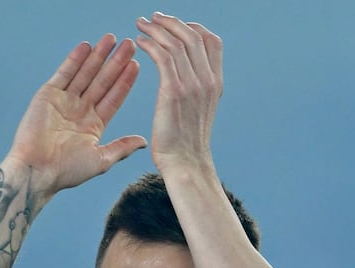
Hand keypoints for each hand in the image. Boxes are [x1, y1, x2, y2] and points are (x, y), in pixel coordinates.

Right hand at [4, 34, 146, 200]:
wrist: (37, 170)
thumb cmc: (67, 171)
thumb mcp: (101, 160)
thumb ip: (121, 147)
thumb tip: (143, 142)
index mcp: (93, 125)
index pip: (113, 97)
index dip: (125, 81)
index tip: (136, 65)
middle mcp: (79, 111)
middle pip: (102, 81)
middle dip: (115, 63)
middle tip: (129, 44)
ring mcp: (63, 102)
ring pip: (85, 74)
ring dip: (98, 56)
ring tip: (111, 39)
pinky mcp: (47, 96)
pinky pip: (63, 74)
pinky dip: (74, 60)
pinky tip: (86, 46)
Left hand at [135, 13, 222, 175]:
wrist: (186, 164)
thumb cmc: (186, 145)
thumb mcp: (198, 113)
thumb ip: (197, 92)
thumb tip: (189, 81)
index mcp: (216, 83)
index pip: (211, 42)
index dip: (192, 27)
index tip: (173, 24)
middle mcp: (208, 80)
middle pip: (193, 36)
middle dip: (171, 22)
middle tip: (153, 17)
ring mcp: (193, 84)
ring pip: (176, 43)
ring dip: (157, 29)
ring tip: (140, 24)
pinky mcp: (174, 90)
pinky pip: (163, 56)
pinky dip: (150, 44)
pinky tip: (138, 42)